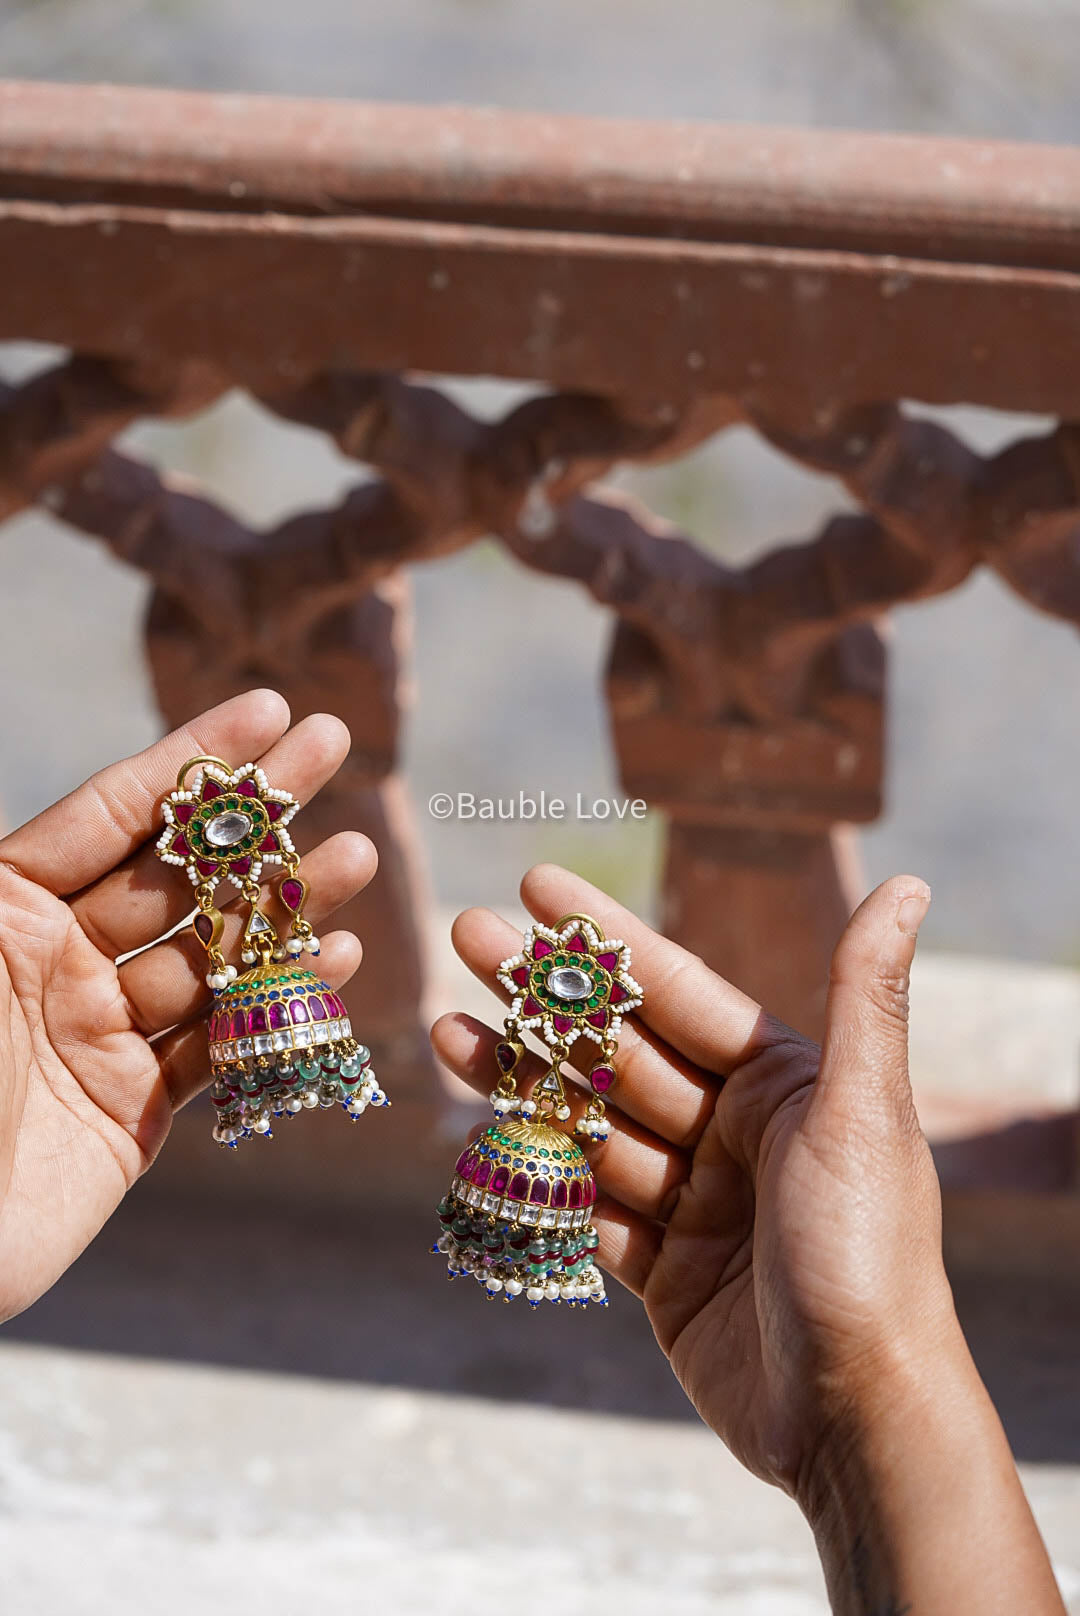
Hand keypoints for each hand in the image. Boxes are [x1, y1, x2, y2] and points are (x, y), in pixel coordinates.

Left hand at [0, 690, 375, 1321]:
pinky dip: (282, 1002)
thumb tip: (95, 807)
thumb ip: (10, 880)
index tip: (269, 710)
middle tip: (335, 744)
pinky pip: (224, 1044)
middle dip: (260, 809)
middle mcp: (56, 958)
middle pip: (180, 869)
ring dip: (290, 902)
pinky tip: (339, 956)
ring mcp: (101, 1031)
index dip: (194, 756)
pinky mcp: (136, 1110)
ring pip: (216, 953)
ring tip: (357, 855)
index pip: (114, 810)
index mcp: (2, 906)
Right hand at [433, 864, 1064, 1612]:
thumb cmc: (868, 1253)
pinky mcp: (666, 1272)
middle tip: (465, 936)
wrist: (857, 1419)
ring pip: (587, 1124)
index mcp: (781, 1083)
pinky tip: (476, 1143)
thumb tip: (906, 881)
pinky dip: (535, 1179)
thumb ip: (862, 995)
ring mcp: (695, 1203)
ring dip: (518, 1078)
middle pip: (615, 1047)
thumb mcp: (862, 1111)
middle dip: (540, 994)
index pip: (674, 988)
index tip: (534, 884)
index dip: (601, 935)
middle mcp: (735, 1133)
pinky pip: (585, 1211)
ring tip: (444, 1031)